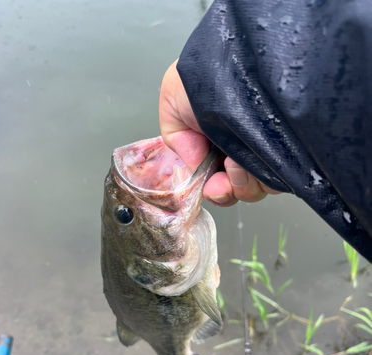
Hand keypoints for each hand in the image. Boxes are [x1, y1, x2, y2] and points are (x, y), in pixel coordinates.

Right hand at [159, 61, 280, 206]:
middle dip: (228, 190)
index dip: (216, 191)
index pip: (219, 182)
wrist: (233, 57)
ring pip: (258, 188)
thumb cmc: (203, 74)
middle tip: (225, 176)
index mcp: (218, 144)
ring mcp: (266, 150)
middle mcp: (243, 148)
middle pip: (239, 190)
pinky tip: (256, 156)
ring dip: (244, 184)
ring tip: (237, 161)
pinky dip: (266, 177)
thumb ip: (179, 142)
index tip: (212, 187)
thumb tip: (198, 169)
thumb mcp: (173, 106)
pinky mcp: (288, 149)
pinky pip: (280, 179)